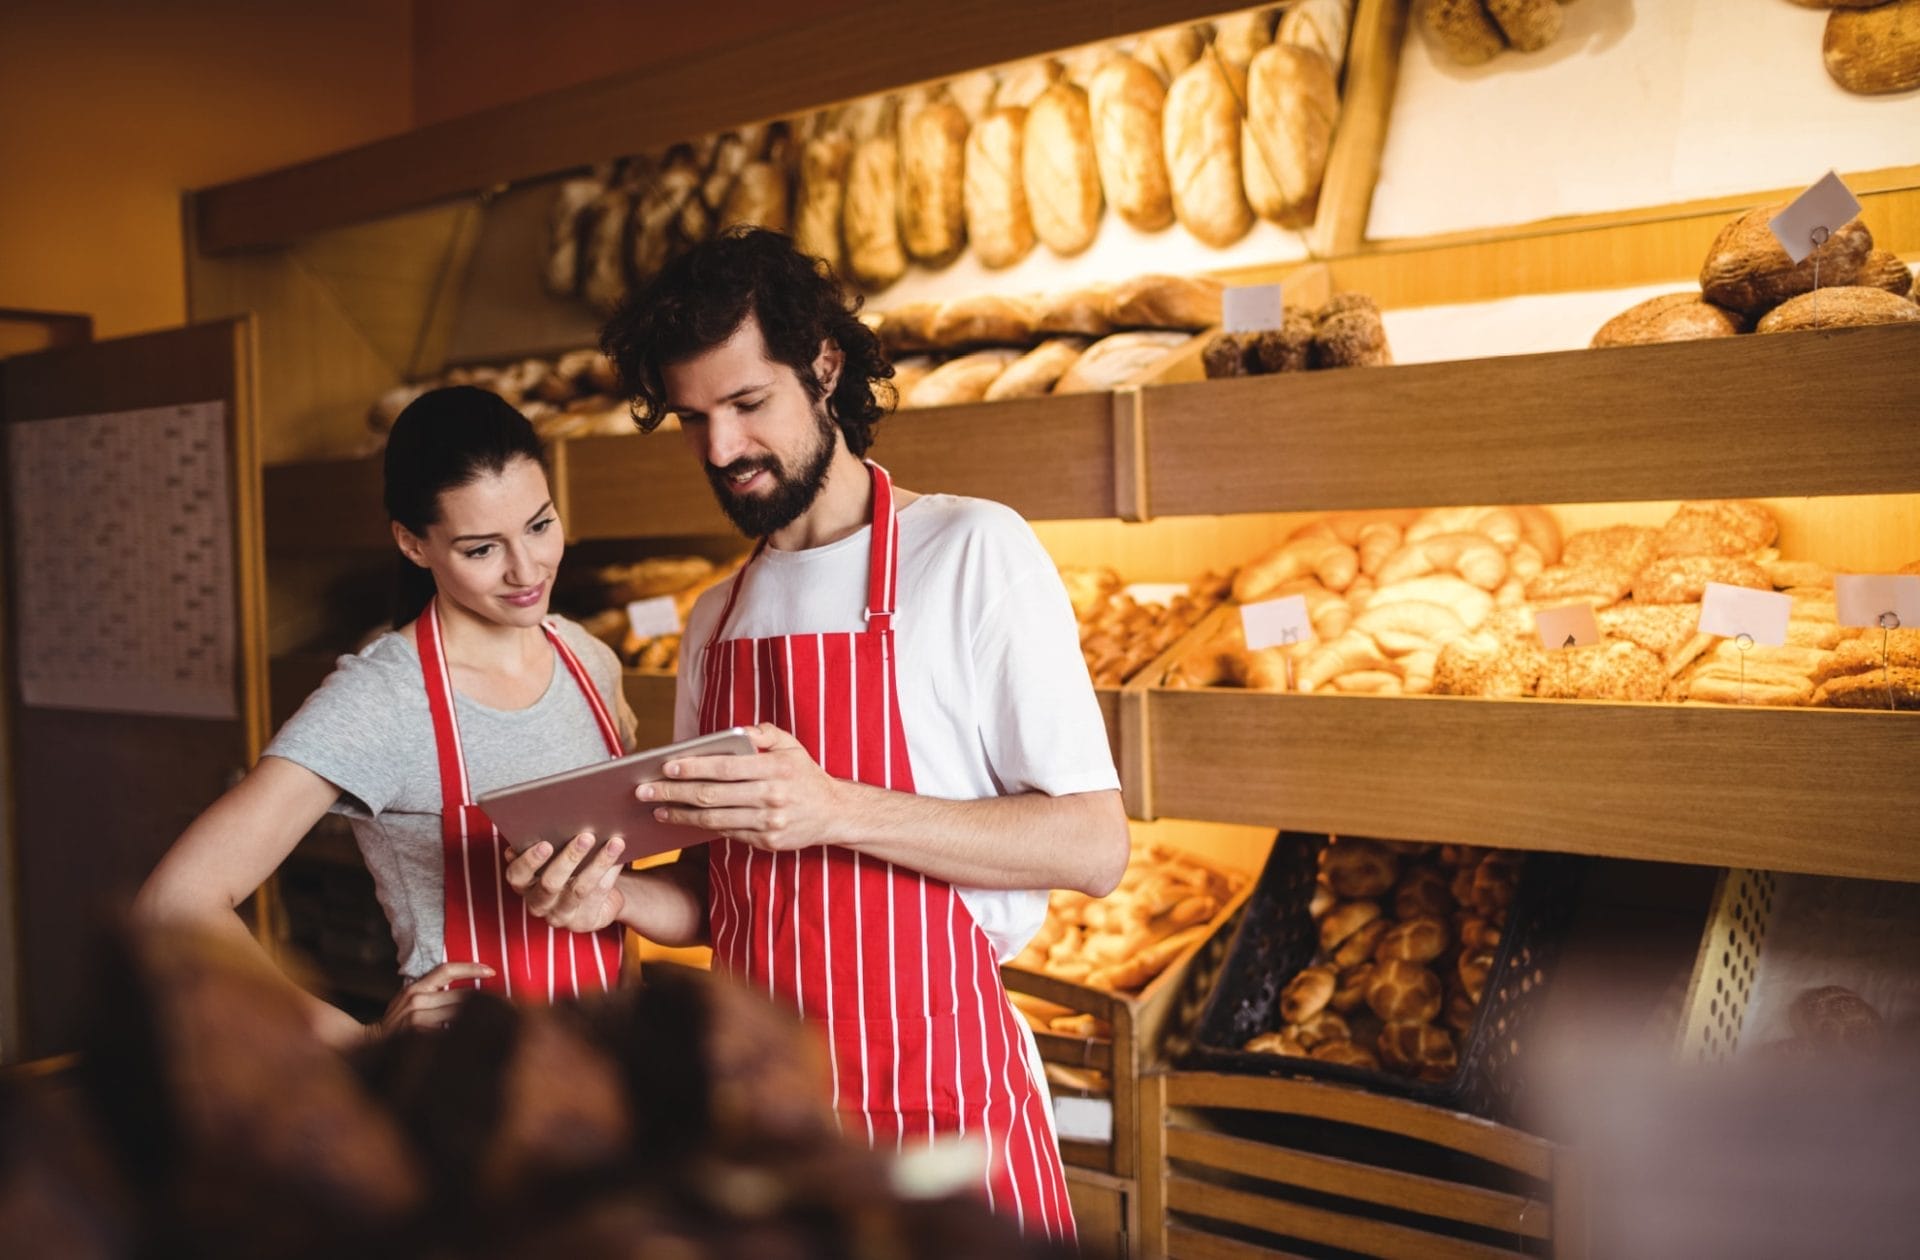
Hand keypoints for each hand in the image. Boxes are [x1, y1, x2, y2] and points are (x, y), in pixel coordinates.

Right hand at [373, 961, 494, 1034]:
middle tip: (508, 1005)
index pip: (447, 970)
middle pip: (460, 996)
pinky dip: (463, 1034)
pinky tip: (476, 1038)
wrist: (371, 1044)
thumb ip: (432, 992)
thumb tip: (469, 990)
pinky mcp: (418, 1036)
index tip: (492, 970)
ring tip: (498, 1021)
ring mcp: (416, 1018)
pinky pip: (449, 1033)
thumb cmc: (397, 1022)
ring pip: (458, 1014)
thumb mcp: (409, 1000)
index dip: (471, 968)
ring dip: (478, 1019)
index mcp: (415, 988)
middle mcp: (416, 1000)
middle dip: (486, 1001)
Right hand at [503, 831, 627, 932]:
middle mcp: (538, 903)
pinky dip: (610, 873)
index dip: (529, 861)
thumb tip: (559, 814)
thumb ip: (547, 842)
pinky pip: (599, 895)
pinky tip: (620, 856)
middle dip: (569, 858)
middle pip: (550, 884)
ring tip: (614, 842)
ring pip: (579, 889)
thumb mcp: (554, 856)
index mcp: (524, 884)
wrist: (594, 898)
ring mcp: (561, 915)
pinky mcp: (584, 922)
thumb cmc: (569, 867)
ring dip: (598, 863)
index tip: (545, 843)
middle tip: (586, 837)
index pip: (517, 875)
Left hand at [637, 722, 843, 852]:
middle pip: (712, 796)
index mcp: (776, 769)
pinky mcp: (767, 842)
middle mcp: (772, 797)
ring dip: (680, 814)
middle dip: (673, 792)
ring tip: (656, 807)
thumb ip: (763, 733)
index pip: (725, 768)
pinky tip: (682, 819)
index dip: (692, 768)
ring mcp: (769, 823)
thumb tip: (733, 730)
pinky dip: (701, 827)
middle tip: (644, 789)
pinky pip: (727, 834)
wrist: (834, 812)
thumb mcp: (790, 745)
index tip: (665, 766)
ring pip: (714, 820)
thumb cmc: (804, 773)